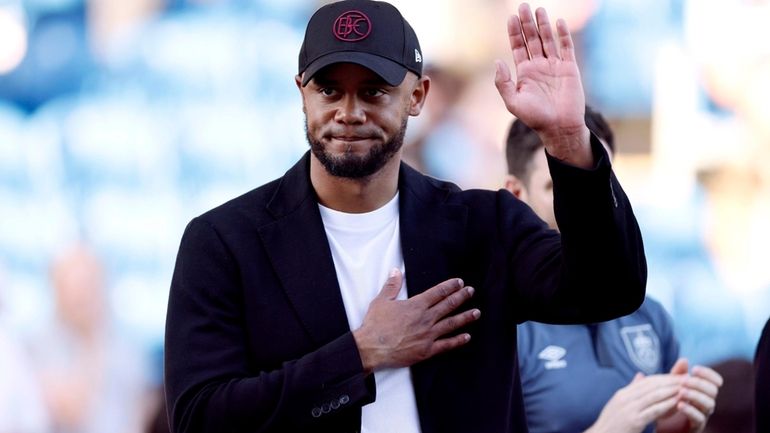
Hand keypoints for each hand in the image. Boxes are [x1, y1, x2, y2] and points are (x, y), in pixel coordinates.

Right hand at [353, 269, 479, 372]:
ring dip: (465, 317)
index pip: (438, 292)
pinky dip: (458, 340)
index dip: (450, 286)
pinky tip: (467, 337)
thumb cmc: (375, 325)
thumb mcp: (381, 301)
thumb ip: (392, 285)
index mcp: (416, 305)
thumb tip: (396, 271)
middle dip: (461, 297)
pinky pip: (446, 345)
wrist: (371, 348)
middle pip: (448, 305)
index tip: (460, 282)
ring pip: (451, 324)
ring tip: (476, 312)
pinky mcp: (427, 350)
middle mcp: (425, 319)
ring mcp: (428, 335)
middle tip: (471, 292)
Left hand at [494, 3, 591, 167]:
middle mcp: (539, 66)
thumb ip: (503, 83)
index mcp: (524, 72)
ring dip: (543, 25)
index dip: (514, 32)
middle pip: (532, 39)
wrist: (559, 127)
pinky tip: (558, 22)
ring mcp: (554, 66)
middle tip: (523, 6)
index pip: (518, 47)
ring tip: (538, 10)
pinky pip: (566, 48)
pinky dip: (562, 35)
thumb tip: (497, 62)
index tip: (511, 17)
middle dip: (527, 23)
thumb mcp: (513, 102)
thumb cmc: (535, 118)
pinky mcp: (569, 68)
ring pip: (547, 40)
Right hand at [584, 373, 683, 432]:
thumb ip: (631, 392)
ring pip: (654, 396)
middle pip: (652, 385)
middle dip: (671, 381)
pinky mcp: (633, 421)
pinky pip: (653, 410)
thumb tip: (640, 375)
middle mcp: (625, 398)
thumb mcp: (619, 406)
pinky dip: (667, 405)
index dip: (664, 377)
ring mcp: (628, 409)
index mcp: (622, 394)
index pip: (646, 381)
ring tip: (686, 388)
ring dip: (672, 391)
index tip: (678, 376)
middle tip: (687, 378)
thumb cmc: (612, 426)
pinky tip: (678, 404)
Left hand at [656, 359, 722, 432]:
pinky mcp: (696, 427)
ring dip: (695, 396)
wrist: (662, 426)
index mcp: (703, 392)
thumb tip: (684, 359)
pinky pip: (699, 419)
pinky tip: (679, 404)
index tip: (695, 369)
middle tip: (685, 381)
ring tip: (681, 392)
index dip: (708, 374)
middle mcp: (706, 403)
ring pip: (709, 404)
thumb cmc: (670, 403)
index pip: (715, 381)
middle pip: (713, 391)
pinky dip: (690, 410)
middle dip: (700, 384)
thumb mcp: (671, 387)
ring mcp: (703, 415)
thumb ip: (677, 374)